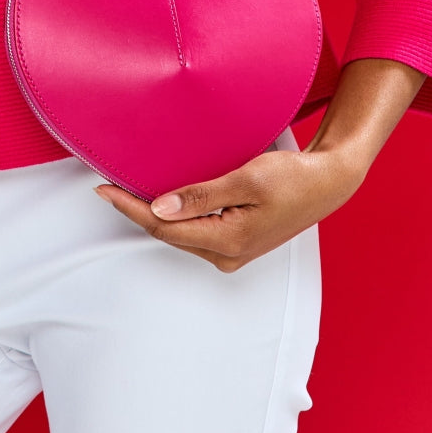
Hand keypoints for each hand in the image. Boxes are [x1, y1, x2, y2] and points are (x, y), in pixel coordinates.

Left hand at [92, 143, 367, 272]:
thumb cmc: (294, 178)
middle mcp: (227, 255)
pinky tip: (165, 202)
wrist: (328, 182)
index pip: (164, 227)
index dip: (130, 208)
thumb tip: (160, 208)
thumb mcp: (246, 180)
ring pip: (181, 235)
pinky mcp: (237, 243)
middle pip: (169, 234)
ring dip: (156, 215)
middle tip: (108, 187)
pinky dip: (178, 217)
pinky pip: (196, 232)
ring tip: (129, 192)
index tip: (104, 189)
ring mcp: (233, 252)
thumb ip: (201, 196)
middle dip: (137, 211)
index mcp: (228, 241)